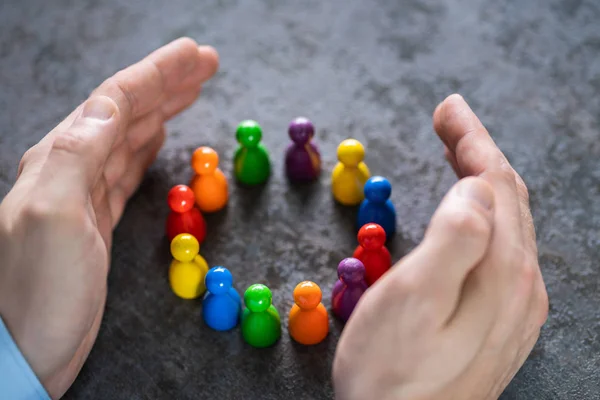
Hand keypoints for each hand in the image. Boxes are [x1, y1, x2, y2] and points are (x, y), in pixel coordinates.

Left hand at [0, 38, 217, 398]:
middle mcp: (70, 169)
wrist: (26, 350)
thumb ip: (77, 157)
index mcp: (61, 159)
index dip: (158, 73)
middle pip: (126, 112)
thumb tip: (109, 109)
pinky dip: (147, 147)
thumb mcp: (52, 218)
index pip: (116, 102)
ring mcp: (84, 195)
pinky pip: (126, 169)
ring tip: (190, 91)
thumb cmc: (38, 291)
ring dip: (162, 110)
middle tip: (205, 64)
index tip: (195, 54)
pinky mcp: (97, 220)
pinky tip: (158, 136)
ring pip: (130, 138)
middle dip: (167, 84)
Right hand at [332, 94, 548, 399]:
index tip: (447, 108)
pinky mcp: (501, 320)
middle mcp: (520, 285)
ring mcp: (515, 305)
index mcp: (501, 272)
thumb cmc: (391, 376)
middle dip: (478, 150)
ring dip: (484, 179)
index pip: (493, 183)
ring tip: (459, 152)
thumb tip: (474, 189)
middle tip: (449, 118)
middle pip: (507, 197)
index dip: (471, 140)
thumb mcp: (411, 301)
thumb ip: (453, 238)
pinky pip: (504, 249)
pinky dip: (487, 214)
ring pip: (509, 222)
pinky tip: (472, 210)